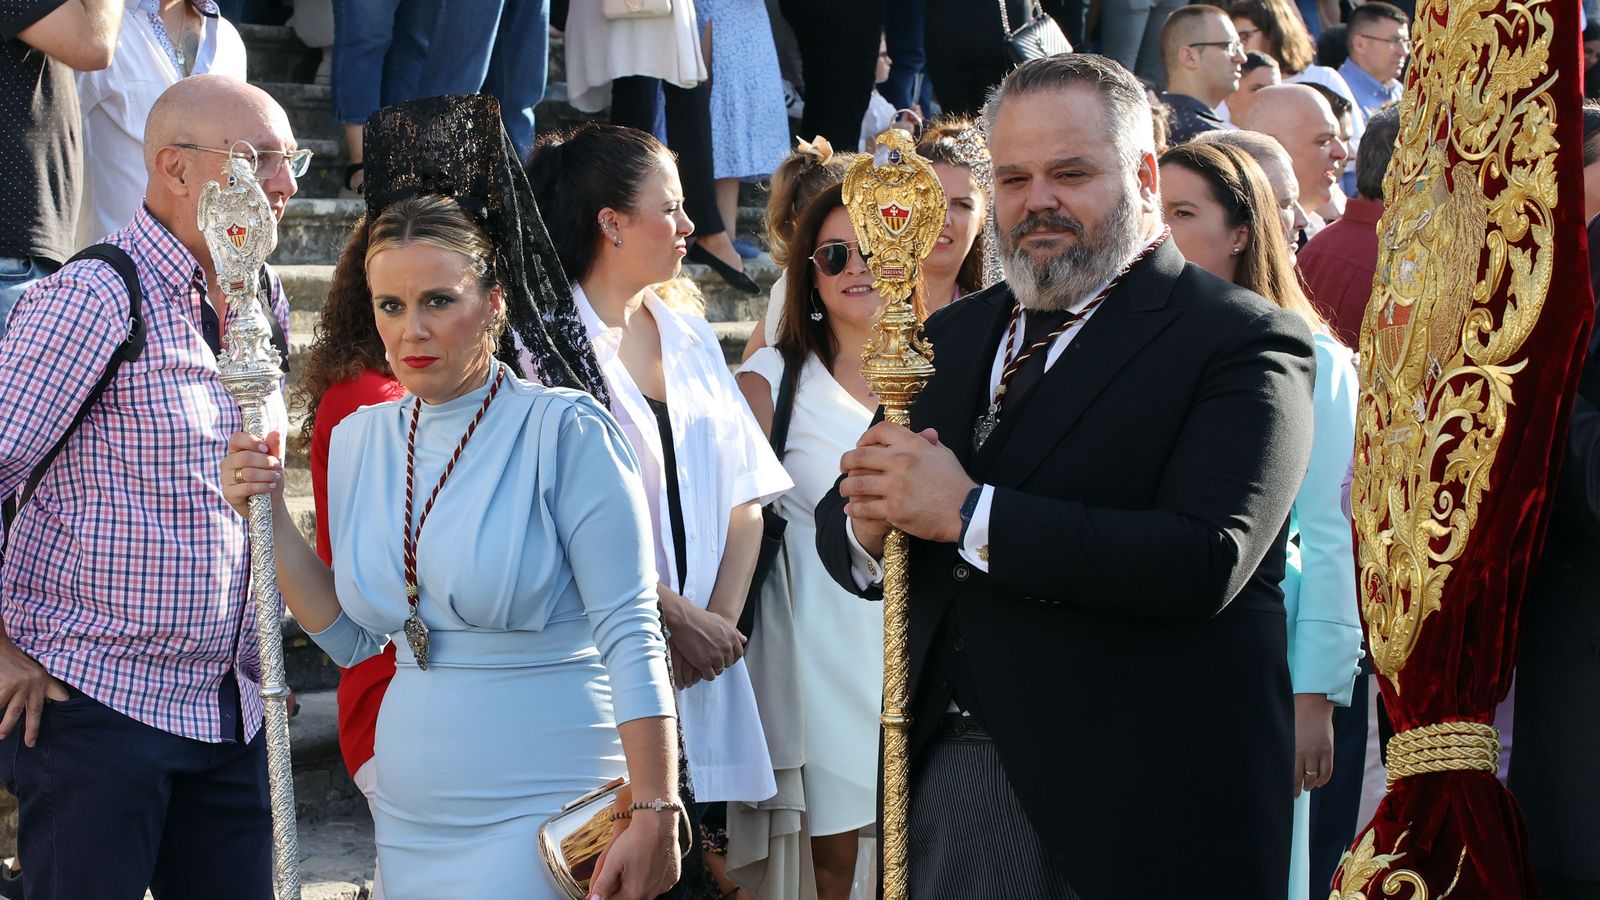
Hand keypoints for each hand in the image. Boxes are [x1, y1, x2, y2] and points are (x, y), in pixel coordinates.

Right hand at [0, 637, 67, 746]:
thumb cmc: (13, 659)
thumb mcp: (34, 670)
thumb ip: (44, 685)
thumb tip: (55, 701)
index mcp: (43, 679)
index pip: (58, 695)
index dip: (63, 703)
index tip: (70, 708)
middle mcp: (36, 683)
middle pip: (34, 712)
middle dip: (33, 729)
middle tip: (31, 744)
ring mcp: (21, 685)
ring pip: (13, 713)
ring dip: (6, 726)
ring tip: (1, 736)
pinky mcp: (8, 686)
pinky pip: (0, 703)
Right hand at [221, 431, 283, 517]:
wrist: (271, 503)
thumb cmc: (270, 478)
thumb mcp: (275, 462)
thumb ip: (274, 448)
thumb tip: (275, 432)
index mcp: (236, 451)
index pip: (236, 438)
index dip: (251, 441)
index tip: (266, 449)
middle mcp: (227, 463)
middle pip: (245, 457)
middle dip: (266, 462)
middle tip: (277, 467)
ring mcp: (226, 479)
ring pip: (248, 473)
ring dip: (267, 475)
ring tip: (276, 478)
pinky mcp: (229, 494)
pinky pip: (247, 487)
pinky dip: (263, 486)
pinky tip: (271, 487)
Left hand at [589, 809, 680, 899]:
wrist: (658, 822)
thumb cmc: (634, 840)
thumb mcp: (611, 861)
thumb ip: (602, 884)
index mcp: (634, 893)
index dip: (606, 893)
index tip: (605, 882)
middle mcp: (651, 893)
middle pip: (631, 896)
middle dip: (621, 888)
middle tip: (619, 869)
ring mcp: (663, 885)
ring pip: (645, 891)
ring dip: (636, 883)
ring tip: (633, 862)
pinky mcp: (672, 876)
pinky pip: (659, 883)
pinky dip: (652, 877)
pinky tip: (647, 863)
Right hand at [659, 585, 744, 686]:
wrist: (685, 619)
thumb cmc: (700, 618)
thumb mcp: (721, 621)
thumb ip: (734, 632)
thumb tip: (744, 639)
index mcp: (732, 637)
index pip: (738, 654)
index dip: (731, 657)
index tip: (725, 658)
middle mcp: (726, 647)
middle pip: (728, 663)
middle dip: (721, 662)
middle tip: (712, 660)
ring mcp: (716, 656)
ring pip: (719, 670)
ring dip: (712, 669)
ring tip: (705, 664)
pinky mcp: (704, 663)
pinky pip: (709, 676)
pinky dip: (705, 674)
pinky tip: (700, 669)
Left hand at [839, 422, 974, 544]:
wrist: (966, 511)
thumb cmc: (956, 482)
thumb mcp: (943, 454)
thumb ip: (928, 443)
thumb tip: (924, 433)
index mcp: (912, 444)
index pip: (880, 430)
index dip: (865, 436)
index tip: (860, 445)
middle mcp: (900, 461)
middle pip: (860, 456)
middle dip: (846, 462)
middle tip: (843, 468)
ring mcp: (895, 486)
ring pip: (857, 483)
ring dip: (846, 487)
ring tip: (844, 490)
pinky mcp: (894, 509)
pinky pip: (864, 508)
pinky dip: (854, 509)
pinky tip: (851, 509)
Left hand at [1293, 693, 1335, 796]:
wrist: (1312, 704)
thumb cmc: (1295, 718)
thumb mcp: (1286, 733)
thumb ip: (1286, 749)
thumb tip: (1282, 765)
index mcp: (1291, 749)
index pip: (1290, 774)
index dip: (1289, 786)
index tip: (1287, 792)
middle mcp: (1304, 752)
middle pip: (1301, 778)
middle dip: (1298, 788)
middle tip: (1296, 793)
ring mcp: (1317, 752)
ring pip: (1314, 777)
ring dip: (1310, 785)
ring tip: (1307, 786)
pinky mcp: (1328, 750)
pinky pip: (1327, 772)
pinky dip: (1323, 779)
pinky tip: (1319, 782)